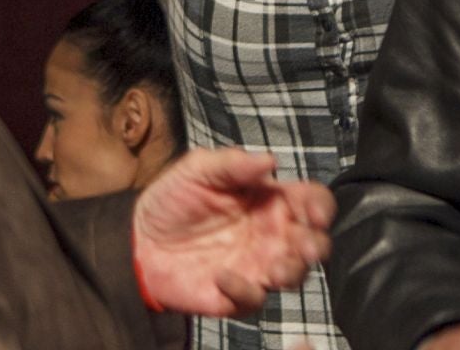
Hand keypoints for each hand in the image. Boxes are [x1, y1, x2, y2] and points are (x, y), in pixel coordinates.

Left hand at [132, 148, 333, 318]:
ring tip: (275, 268)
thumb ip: (232, 163)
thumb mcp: (196, 170)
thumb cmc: (172, 200)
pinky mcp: (237, 294)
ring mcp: (256, 265)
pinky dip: (244, 290)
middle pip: (313, 241)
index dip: (321, 206)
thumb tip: (269, 160)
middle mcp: (270, 233)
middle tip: (307, 246)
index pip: (310, 201)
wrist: (138, 239)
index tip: (316, 212)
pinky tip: (223, 276)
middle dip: (316, 245)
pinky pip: (254, 299)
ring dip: (292, 272)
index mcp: (268, 199)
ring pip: (294, 275)